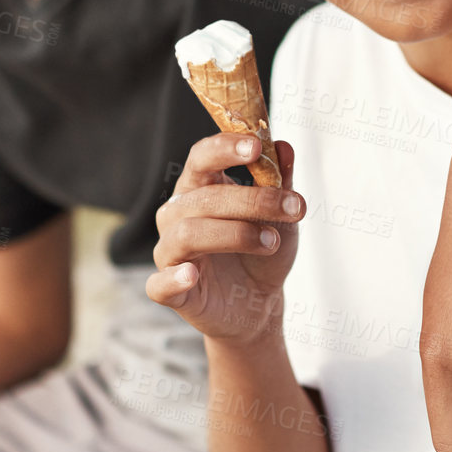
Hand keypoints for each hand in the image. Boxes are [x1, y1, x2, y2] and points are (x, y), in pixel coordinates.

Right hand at [147, 136, 301, 345]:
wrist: (259, 304)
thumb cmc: (262, 252)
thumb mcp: (280, 217)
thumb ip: (280, 182)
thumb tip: (284, 147)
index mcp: (199, 189)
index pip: (201, 158)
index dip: (225, 149)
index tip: (256, 147)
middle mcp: (177, 216)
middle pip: (203, 197)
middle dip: (251, 200)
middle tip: (293, 208)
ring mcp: (170, 253)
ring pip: (187, 234)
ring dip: (235, 234)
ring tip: (271, 241)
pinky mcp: (170, 291)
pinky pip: (159, 283)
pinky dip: (173, 278)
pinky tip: (191, 275)